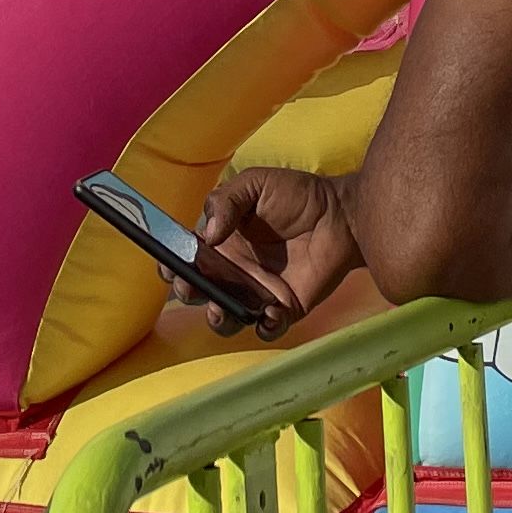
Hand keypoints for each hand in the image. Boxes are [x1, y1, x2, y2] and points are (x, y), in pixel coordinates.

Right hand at [187, 167, 363, 336]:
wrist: (341, 214)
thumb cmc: (296, 195)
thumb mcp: (255, 184)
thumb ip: (226, 201)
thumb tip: (207, 236)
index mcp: (220, 243)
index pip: (185, 260)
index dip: (172, 266)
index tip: (170, 266)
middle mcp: (233, 272)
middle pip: (198, 293)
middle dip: (188, 292)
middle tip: (192, 285)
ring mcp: (257, 292)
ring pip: (226, 319)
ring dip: (217, 319)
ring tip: (220, 308)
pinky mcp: (284, 308)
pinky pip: (266, 328)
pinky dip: (264, 326)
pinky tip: (270, 311)